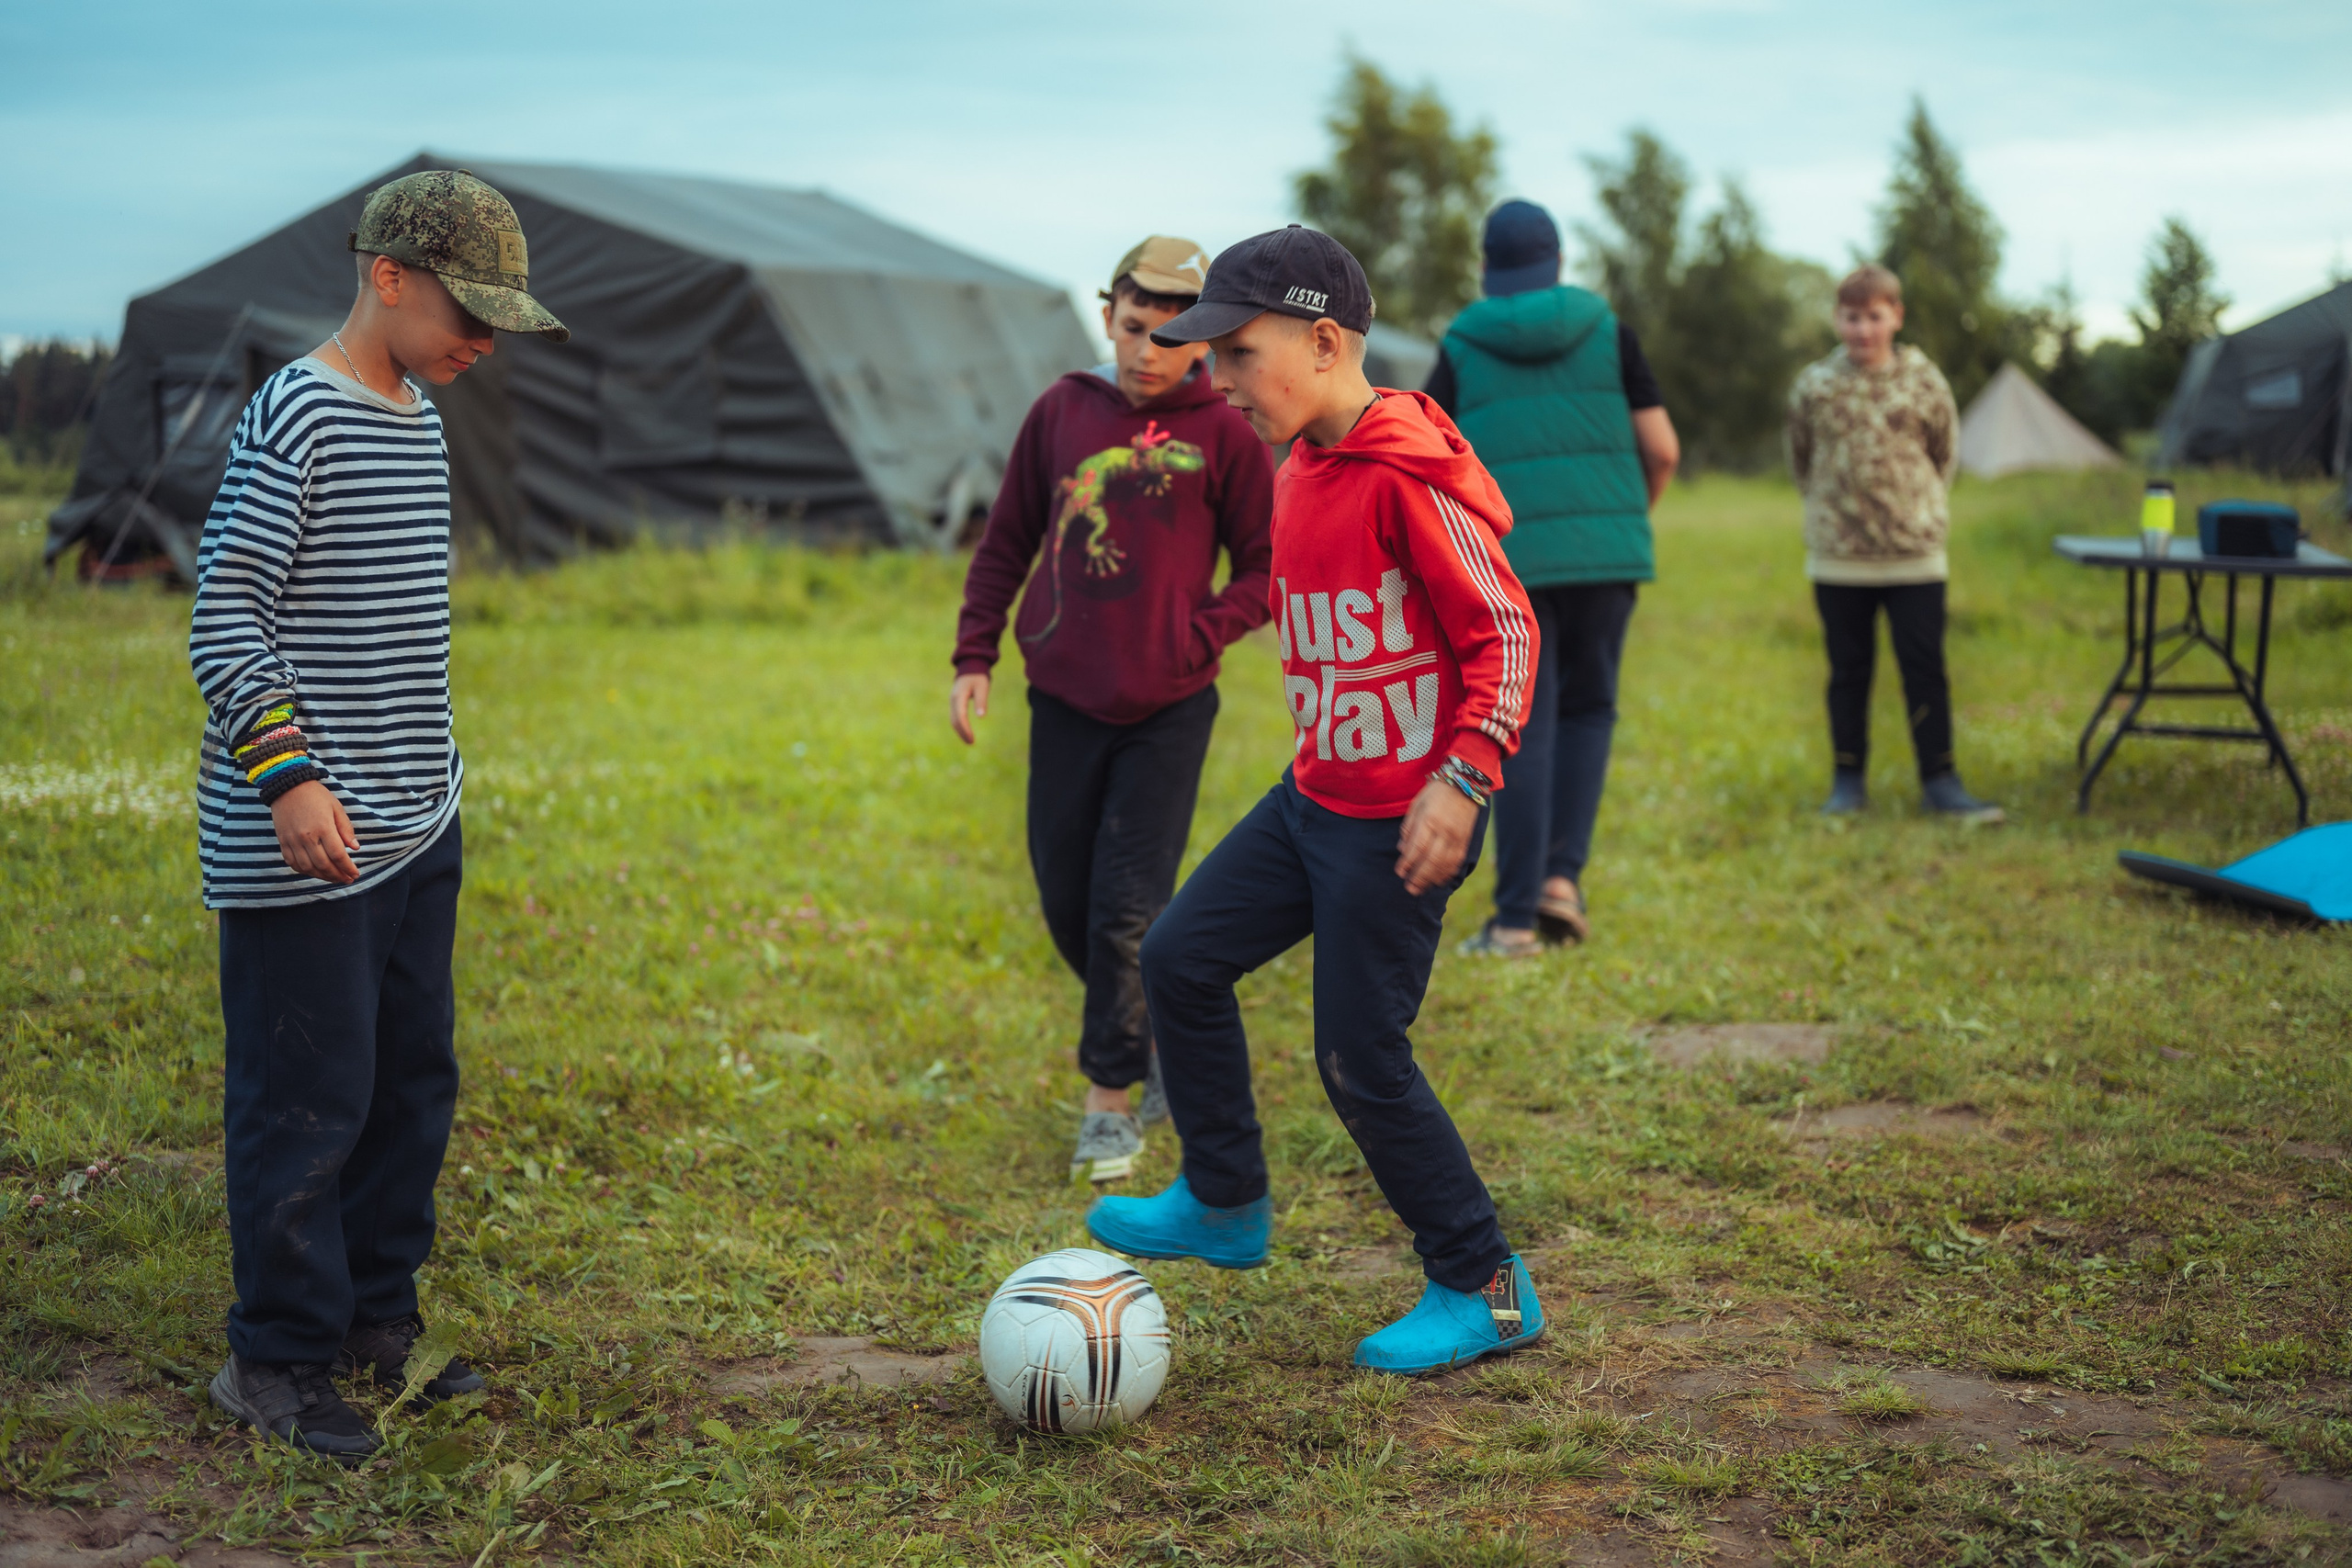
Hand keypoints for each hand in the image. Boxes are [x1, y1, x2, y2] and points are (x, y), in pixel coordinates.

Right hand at [270, 779, 359, 883]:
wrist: (287, 786)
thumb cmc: (316, 796)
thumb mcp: (336, 808)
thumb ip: (346, 829)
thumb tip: (355, 848)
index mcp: (323, 827)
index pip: (338, 855)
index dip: (348, 868)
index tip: (355, 874)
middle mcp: (306, 837)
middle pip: (324, 865)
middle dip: (338, 876)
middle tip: (347, 879)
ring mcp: (292, 841)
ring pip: (308, 868)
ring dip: (322, 876)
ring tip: (334, 878)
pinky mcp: (283, 842)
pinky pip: (293, 863)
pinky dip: (305, 871)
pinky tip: (315, 872)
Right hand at [950, 672, 990, 744]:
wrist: (970, 667)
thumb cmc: (978, 677)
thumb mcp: (982, 687)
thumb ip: (981, 700)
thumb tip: (981, 716)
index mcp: (958, 697)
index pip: (960, 717)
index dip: (965, 729)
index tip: (972, 739)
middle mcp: (953, 700)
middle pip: (955, 720)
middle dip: (962, 733)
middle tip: (971, 743)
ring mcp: (953, 702)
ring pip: (953, 719)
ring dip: (960, 730)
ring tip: (969, 740)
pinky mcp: (955, 703)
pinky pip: (955, 716)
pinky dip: (959, 725)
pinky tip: (966, 731)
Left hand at [1395, 778, 1477, 896]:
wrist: (1466, 783)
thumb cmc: (1437, 793)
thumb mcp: (1417, 804)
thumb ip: (1409, 828)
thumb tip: (1402, 849)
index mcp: (1429, 820)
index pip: (1417, 848)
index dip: (1407, 863)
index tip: (1400, 872)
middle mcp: (1444, 831)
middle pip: (1431, 860)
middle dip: (1419, 877)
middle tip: (1409, 888)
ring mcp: (1457, 837)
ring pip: (1444, 864)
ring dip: (1431, 879)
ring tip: (1420, 889)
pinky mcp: (1465, 841)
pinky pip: (1456, 862)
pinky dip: (1447, 874)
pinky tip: (1438, 881)